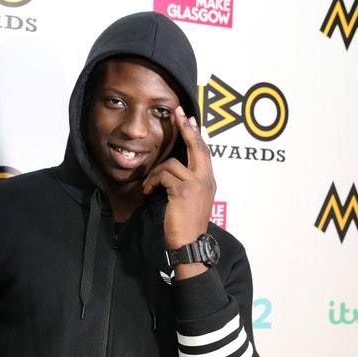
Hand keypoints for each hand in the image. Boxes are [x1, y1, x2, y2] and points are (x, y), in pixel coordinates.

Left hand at [142, 106, 215, 277]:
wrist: (190, 244)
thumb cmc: (186, 225)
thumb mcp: (191, 200)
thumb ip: (188, 183)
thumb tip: (173, 169)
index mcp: (209, 181)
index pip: (204, 151)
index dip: (196, 134)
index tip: (189, 119)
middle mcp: (206, 179)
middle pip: (197, 146)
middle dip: (185, 128)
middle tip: (177, 112)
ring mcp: (197, 184)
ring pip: (171, 164)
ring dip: (155, 173)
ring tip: (149, 186)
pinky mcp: (184, 190)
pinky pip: (164, 175)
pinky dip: (152, 181)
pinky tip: (148, 191)